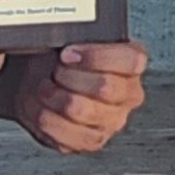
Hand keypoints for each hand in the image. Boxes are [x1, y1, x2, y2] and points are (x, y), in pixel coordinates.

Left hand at [12, 40, 148, 153]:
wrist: (41, 82)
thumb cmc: (60, 59)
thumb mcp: (70, 37)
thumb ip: (76, 34)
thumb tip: (63, 35)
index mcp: (132, 63)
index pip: (131, 61)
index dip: (96, 56)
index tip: (67, 53)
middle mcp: (128, 94)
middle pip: (105, 86)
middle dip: (69, 76)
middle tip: (54, 70)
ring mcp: (113, 120)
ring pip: (82, 110)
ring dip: (54, 96)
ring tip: (45, 87)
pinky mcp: (93, 141)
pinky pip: (70, 134)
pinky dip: (47, 119)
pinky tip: (43, 108)